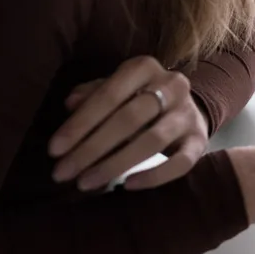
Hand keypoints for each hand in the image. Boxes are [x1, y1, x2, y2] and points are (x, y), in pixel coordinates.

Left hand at [48, 56, 208, 191]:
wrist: (185, 107)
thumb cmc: (136, 98)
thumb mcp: (113, 89)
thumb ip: (92, 94)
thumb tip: (71, 104)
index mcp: (144, 67)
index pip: (108, 95)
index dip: (79, 124)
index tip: (54, 150)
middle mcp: (172, 85)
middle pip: (129, 118)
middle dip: (91, 148)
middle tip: (63, 173)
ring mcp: (188, 113)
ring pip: (153, 140)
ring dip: (115, 164)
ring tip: (85, 183)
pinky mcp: (200, 140)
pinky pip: (180, 162)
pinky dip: (154, 176)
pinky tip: (127, 185)